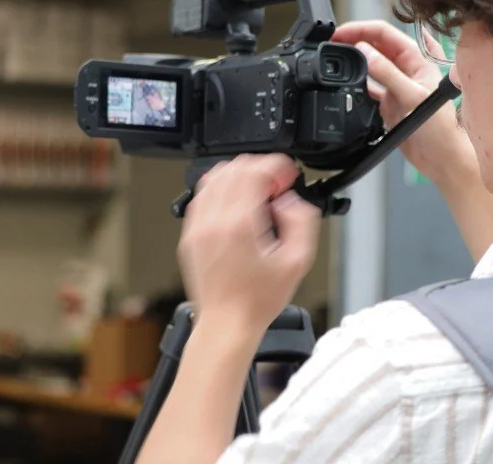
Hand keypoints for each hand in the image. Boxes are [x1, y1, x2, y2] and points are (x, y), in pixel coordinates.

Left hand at [176, 155, 322, 340]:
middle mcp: (214, 223)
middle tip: (277, 186)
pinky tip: (236, 202)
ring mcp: (198, 230)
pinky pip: (201, 197)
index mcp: (239, 225)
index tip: (288, 176)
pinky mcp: (190, 239)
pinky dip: (221, 190)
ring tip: (258, 192)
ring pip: (214, 178)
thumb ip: (302, 220)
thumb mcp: (298, 259)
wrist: (226, 326)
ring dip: (240, 175)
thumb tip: (290, 201)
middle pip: (235, 168)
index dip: (278, 166)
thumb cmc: (257, 301)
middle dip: (261, 168)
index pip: (255, 170)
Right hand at [329, 19, 466, 181]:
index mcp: (418, 60)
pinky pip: (370, 88)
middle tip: (333, 40)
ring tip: (336, 54)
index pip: (387, 34)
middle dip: (356, 38)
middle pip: (377, 45)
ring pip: (372, 65)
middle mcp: (407, 70)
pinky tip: (346, 82)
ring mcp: (397, 86)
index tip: (342, 32)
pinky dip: (357, 83)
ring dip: (355, 58)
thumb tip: (366, 51)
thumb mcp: (413, 96)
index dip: (363, 29)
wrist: (442, 158)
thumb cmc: (441, 127)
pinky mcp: (390, 103)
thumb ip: (389, 74)